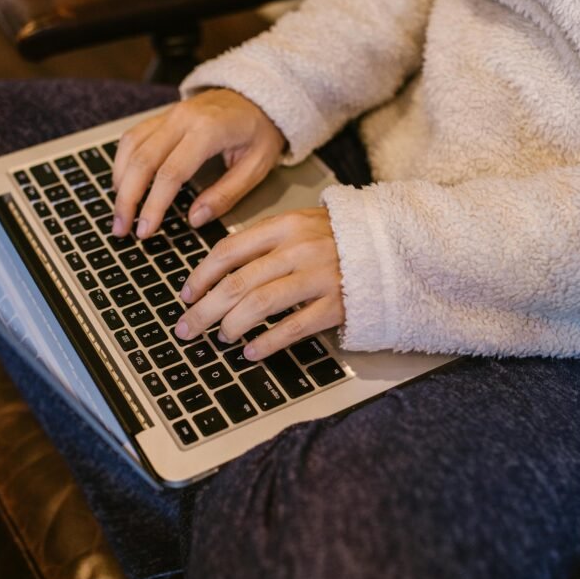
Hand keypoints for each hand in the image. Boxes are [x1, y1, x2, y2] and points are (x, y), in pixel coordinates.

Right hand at [111, 88, 285, 238]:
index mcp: (209, 131)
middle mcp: (183, 118)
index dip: (154, 205)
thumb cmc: (259, 132)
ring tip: (120, 214)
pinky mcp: (162, 116)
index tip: (146, 230)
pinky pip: (133, 138)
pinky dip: (122, 163)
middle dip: (127, 199)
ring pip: (131, 147)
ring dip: (120, 183)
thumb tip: (195, 219)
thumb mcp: (256, 167)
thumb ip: (226, 195)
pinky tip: (122, 186)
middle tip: (121, 229)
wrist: (258, 95)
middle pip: (142, 161)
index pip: (171, 173)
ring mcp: (169, 114)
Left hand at [174, 208, 345, 359]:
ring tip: (221, 337)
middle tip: (186, 327)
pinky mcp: (337, 304)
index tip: (186, 295)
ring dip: (231, 325)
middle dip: (205, 309)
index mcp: (284, 226)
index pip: (229, 251)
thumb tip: (219, 271)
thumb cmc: (339, 239)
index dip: (201, 276)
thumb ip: (265, 242)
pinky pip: (293, 327)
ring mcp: (319, 277)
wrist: (394, 246)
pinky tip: (251, 352)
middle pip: (237, 281)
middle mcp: (298, 249)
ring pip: (259, 303)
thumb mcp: (301, 226)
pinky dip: (267, 342)